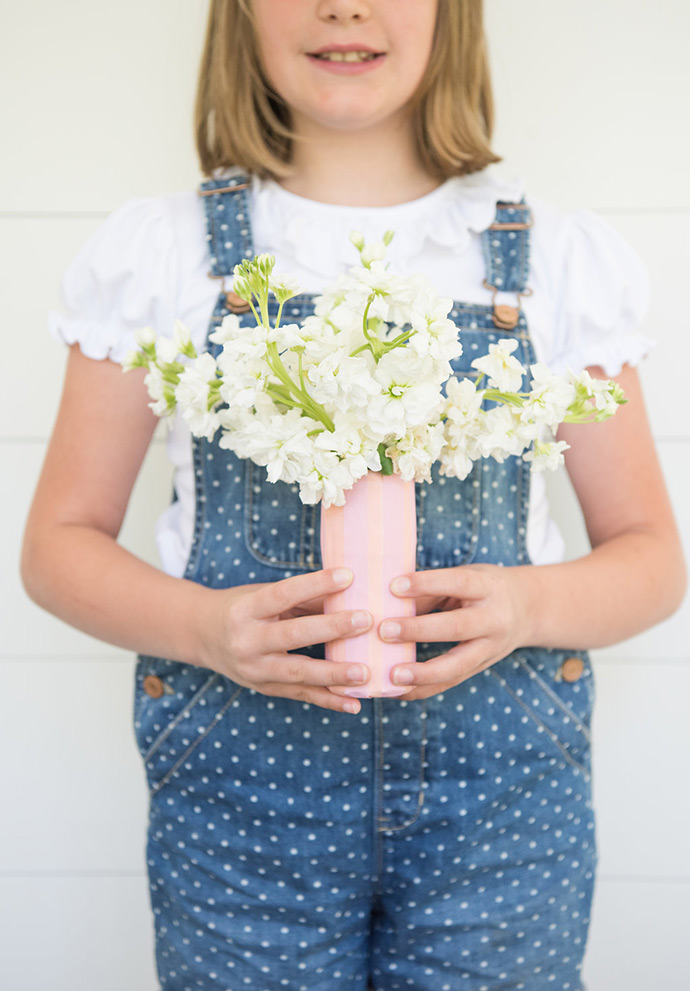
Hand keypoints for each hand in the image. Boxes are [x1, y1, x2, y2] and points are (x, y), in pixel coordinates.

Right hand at [196, 568, 372, 713]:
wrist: (203, 637)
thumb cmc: (242, 608)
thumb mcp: (263, 595)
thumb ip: (303, 597)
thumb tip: (349, 593)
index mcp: (247, 609)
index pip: (284, 594)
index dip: (316, 584)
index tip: (348, 576)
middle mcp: (247, 641)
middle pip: (292, 635)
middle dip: (332, 628)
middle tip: (366, 621)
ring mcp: (255, 670)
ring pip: (298, 673)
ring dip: (334, 674)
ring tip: (364, 672)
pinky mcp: (265, 688)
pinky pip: (301, 695)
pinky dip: (329, 700)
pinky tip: (354, 703)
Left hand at [378, 565, 530, 700]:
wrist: (526, 610)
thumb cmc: (483, 588)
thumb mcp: (465, 577)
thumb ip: (432, 590)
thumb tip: (388, 602)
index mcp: (488, 588)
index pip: (457, 583)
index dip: (426, 583)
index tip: (394, 585)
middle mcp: (493, 620)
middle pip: (456, 627)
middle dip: (418, 630)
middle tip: (385, 630)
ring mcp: (489, 649)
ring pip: (457, 666)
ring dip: (422, 673)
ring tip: (393, 675)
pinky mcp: (480, 668)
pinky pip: (451, 682)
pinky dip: (423, 689)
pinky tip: (398, 691)